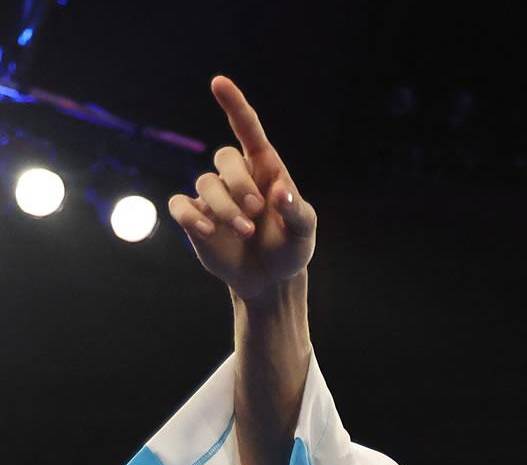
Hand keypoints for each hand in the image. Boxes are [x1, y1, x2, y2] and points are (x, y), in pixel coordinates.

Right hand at [168, 76, 316, 301]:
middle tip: (256, 210)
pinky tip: (209, 232)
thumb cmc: (291, 247)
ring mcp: (213, 197)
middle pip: (225, 157)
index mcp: (265, 170)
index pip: (248, 131)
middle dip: (240, 182)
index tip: (219, 82)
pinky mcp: (195, 218)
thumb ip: (297, 211)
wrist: (271, 278)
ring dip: (224, 207)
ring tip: (245, 231)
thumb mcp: (304, 232)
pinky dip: (192, 217)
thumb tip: (280, 193)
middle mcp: (237, 178)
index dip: (234, 106)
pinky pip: (180, 205)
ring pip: (205, 182)